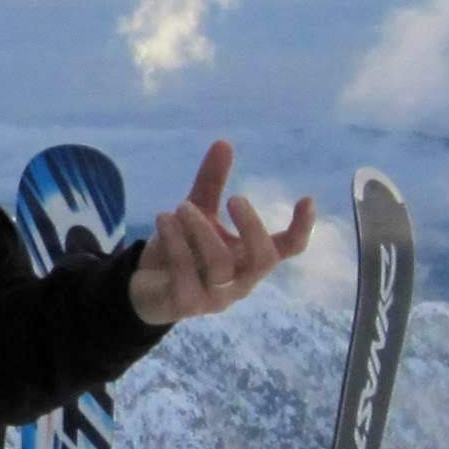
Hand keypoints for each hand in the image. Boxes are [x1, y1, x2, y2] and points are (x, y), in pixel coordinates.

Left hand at [126, 141, 317, 326]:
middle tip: (234, 198)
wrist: (141, 287)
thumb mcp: (197, 212)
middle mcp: (240, 281)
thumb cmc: (181, 250)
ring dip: (202, 230)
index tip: (307, 199)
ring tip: (182, 206)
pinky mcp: (185, 305)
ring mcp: (215, 297)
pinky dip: (175, 244)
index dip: (302, 228)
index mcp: (250, 259)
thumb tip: (224, 142)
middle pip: (263, 260)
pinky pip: (185, 276)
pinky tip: (163, 219)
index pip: (289, 249)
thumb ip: (211, 183)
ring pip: (220, 265)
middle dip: (251, 227)